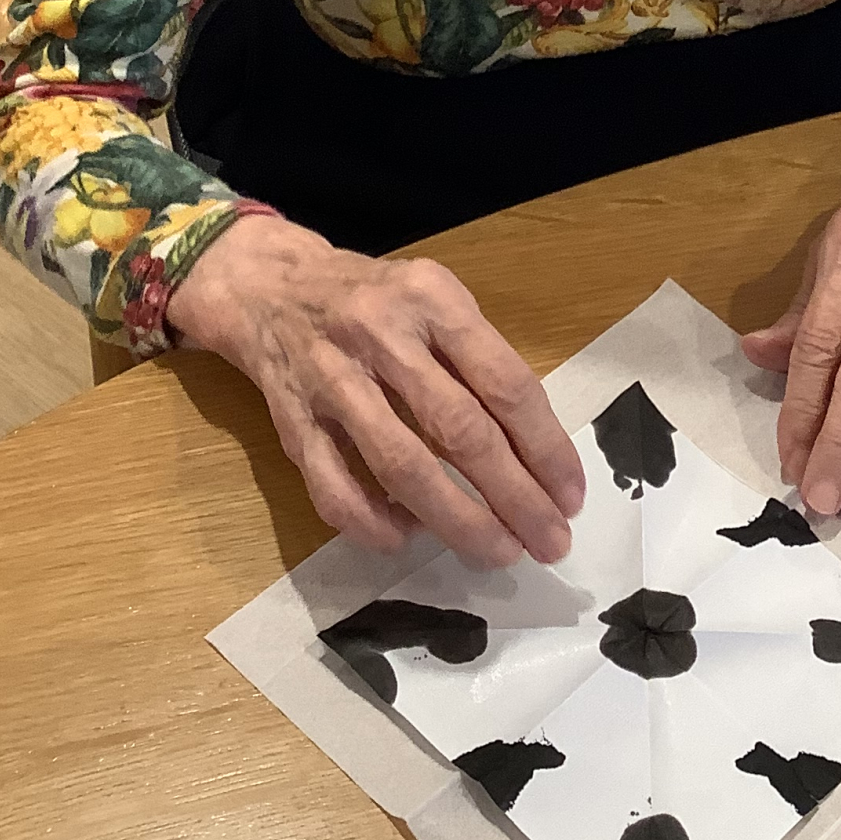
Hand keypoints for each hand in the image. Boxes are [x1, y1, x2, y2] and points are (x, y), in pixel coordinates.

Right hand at [171, 216, 584, 567]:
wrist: (270, 287)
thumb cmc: (377, 301)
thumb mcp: (436, 300)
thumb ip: (481, 361)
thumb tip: (536, 454)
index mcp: (432, 299)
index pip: (503, 383)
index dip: (544, 447)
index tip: (570, 496)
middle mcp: (381, 335)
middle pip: (459, 430)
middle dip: (514, 496)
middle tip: (549, 542)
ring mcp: (331, 380)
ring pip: (401, 465)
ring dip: (457, 520)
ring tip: (498, 552)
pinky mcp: (291, 422)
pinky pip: (334, 488)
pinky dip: (375, 523)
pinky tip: (407, 538)